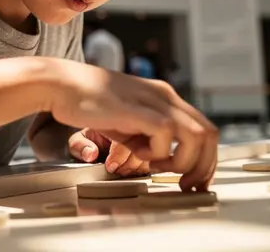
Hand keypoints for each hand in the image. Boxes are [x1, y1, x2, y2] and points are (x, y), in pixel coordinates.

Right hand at [43, 58, 217, 190]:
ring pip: (197, 135)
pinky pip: (166, 134)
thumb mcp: (126, 120)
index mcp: (164, 97)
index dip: (206, 159)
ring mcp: (153, 100)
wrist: (60, 84)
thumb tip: (160, 156)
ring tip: (157, 168)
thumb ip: (145, 134)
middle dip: (203, 167)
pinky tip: (136, 152)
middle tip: (187, 185)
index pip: (204, 129)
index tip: (195, 180)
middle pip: (209, 134)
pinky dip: (158, 152)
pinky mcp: (137, 108)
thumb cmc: (86, 102)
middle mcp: (165, 96)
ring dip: (184, 161)